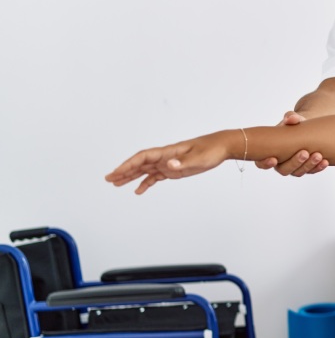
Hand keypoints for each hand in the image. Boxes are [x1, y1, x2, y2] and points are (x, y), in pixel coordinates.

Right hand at [105, 132, 231, 194]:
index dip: (128, 164)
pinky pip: (155, 176)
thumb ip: (183, 162)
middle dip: (123, 171)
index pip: (142, 157)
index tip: (116, 172)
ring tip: (116, 184)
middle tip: (108, 179)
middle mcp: (165, 157)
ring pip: (145, 170)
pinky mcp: (175, 169)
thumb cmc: (211, 150)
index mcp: (168, 152)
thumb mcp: (199, 158)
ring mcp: (169, 163)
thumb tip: (168, 165)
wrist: (222, 146)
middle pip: (139, 164)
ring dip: (130, 176)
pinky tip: (138, 190)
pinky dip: (146, 182)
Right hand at [255, 111, 327, 176]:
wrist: (307, 127)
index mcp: (268, 153)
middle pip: (284, 170)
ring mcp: (293, 168)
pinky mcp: (306, 169)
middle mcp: (279, 164)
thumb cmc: (293, 124)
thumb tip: (292, 118)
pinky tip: (325, 161)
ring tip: (318, 155)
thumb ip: (290, 118)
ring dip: (309, 165)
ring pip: (298, 172)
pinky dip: (318, 167)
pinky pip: (311, 171)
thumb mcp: (291, 119)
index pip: (261, 163)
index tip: (274, 158)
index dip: (266, 163)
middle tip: (304, 152)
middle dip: (294, 162)